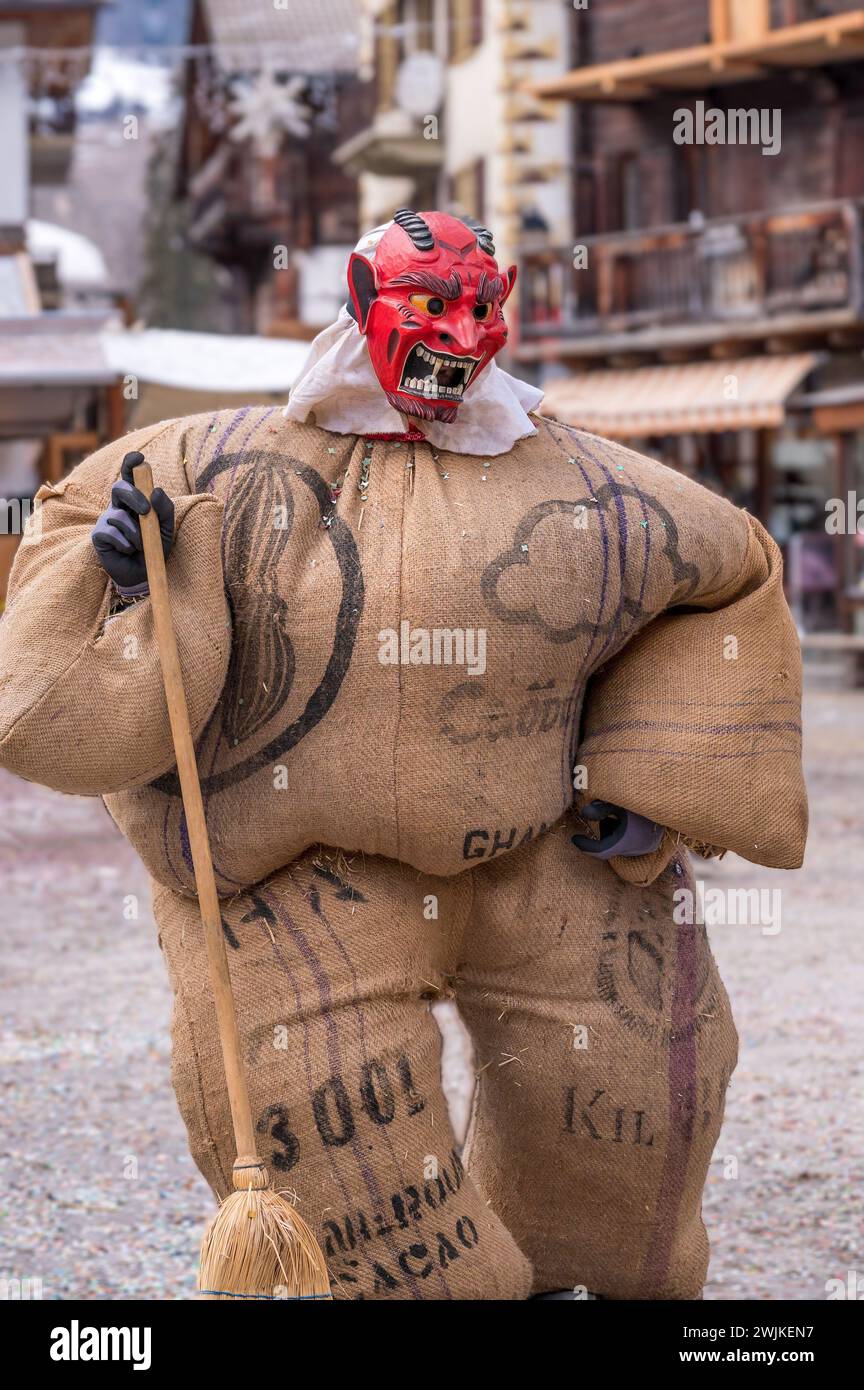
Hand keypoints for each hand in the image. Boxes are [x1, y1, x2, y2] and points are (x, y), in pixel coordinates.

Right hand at [91, 451, 173, 596]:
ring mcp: (106, 519)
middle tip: (146, 511)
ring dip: (136, 533)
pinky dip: (125, 543)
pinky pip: (111, 532)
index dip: (131, 463)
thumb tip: (156, 492)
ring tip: (141, 546)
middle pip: (119, 488)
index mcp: (135, 500)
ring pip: (118, 514)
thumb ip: (165, 510)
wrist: (144, 575)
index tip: (138, 457)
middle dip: (134, 496)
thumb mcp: (167, 529)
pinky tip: (128, 551)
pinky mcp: (98, 535)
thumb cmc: (154, 548)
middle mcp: (118, 505)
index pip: (130, 476)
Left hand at [572, 801, 663, 859]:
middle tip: (608, 812)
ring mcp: (646, 847)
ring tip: (624, 810)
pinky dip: (626, 829)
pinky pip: (631, 839)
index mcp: (625, 841)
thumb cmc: (643, 801)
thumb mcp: (618, 801)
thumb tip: (583, 813)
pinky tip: (633, 814)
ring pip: (620, 842)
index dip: (585, 846)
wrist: (676, 802)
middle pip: (610, 845)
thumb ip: (600, 808)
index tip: (574, 838)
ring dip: (615, 829)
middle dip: (605, 830)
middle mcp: (636, 849)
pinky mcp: (652, 842)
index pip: (599, 851)